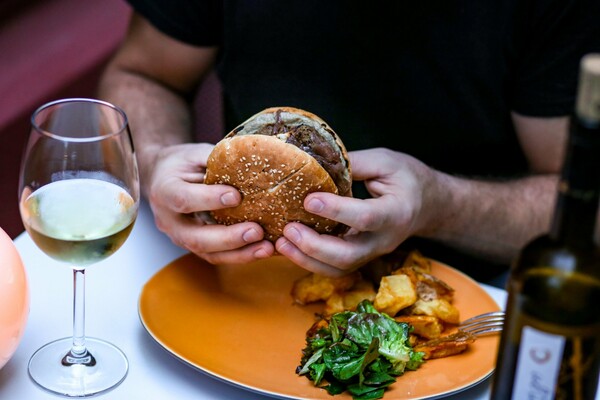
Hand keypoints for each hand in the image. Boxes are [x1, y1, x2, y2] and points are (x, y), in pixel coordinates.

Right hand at [146, 143, 274, 263]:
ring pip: (208, 253)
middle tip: (257, 231)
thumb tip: (252, 160)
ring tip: (266, 248)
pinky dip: (241, 255)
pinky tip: (262, 249)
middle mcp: (169, 221)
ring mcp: (181, 238)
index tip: (236, 196)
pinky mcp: (195, 247)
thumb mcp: (195, 153)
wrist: (164, 178)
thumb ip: (216, 159)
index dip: (209, 200)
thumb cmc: (183, 163)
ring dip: (240, 253)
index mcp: (164, 191)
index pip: (183, 199)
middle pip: (196, 238)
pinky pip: (218, 256)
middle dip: (228, 238)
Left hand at [275, 148, 437, 276]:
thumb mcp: (386, 161)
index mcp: (395, 212)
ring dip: (306, 259)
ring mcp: (371, 253)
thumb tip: (316, 162)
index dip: (336, 211)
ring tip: (281, 241)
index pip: (365, 217)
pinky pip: (333, 267)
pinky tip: (288, 246)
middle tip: (288, 229)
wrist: (427, 205)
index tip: (309, 200)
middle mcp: (383, 240)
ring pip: (338, 269)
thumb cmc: (407, 179)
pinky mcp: (359, 256)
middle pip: (347, 256)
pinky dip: (308, 261)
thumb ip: (354, 163)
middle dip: (313, 247)